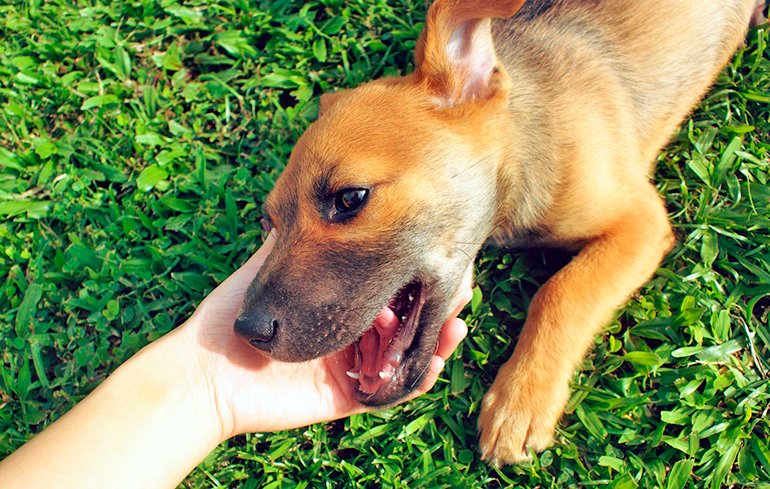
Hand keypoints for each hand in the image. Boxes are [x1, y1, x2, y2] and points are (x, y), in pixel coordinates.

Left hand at [177, 231, 470, 439]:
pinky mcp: (346, 397)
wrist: (205, 371)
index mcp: (334, 302)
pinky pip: (392, 393)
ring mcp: (349, 367)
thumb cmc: (229, 317)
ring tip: (456, 322)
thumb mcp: (268, 265)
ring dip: (437, 340)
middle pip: (406, 321)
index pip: (386, 286)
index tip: (438, 253)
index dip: (415, 275)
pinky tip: (435, 357)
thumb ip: (297, 237)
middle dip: (437, 306)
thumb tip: (319, 193)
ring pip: (407, 355)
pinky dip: (417, 378)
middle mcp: (347, 333)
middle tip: (463, 288)